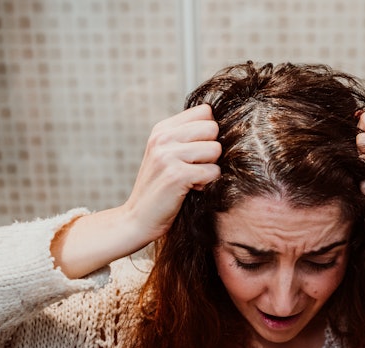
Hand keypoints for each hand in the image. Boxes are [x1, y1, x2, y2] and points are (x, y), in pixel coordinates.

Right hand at [51, 105, 220, 278]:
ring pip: (216, 149)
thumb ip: (189, 137)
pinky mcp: (176, 175)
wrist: (138, 218)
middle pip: (213, 128)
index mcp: (162, 129)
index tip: (197, 150)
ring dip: (210, 168)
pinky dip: (207, 184)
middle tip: (195, 167)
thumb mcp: (168, 154)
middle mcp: (163, 138)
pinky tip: (191, 189)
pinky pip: (213, 171)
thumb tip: (226, 126)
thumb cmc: (161, 188)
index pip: (205, 111)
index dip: (209, 132)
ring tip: (192, 178)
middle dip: (212, 150)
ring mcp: (168, 155)